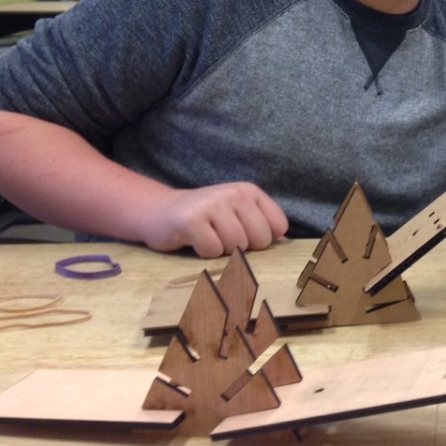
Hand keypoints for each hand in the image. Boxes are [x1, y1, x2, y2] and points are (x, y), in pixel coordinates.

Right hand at [140, 182, 288, 257]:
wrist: (159, 211)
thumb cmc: (204, 219)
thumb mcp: (236, 215)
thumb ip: (262, 226)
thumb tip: (286, 243)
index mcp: (250, 192)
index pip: (278, 227)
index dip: (262, 239)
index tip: (242, 234)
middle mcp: (234, 193)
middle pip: (260, 240)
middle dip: (242, 248)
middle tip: (221, 237)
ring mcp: (212, 205)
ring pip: (236, 247)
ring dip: (221, 251)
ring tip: (207, 237)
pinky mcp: (191, 220)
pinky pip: (212, 251)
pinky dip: (203, 253)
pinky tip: (193, 240)